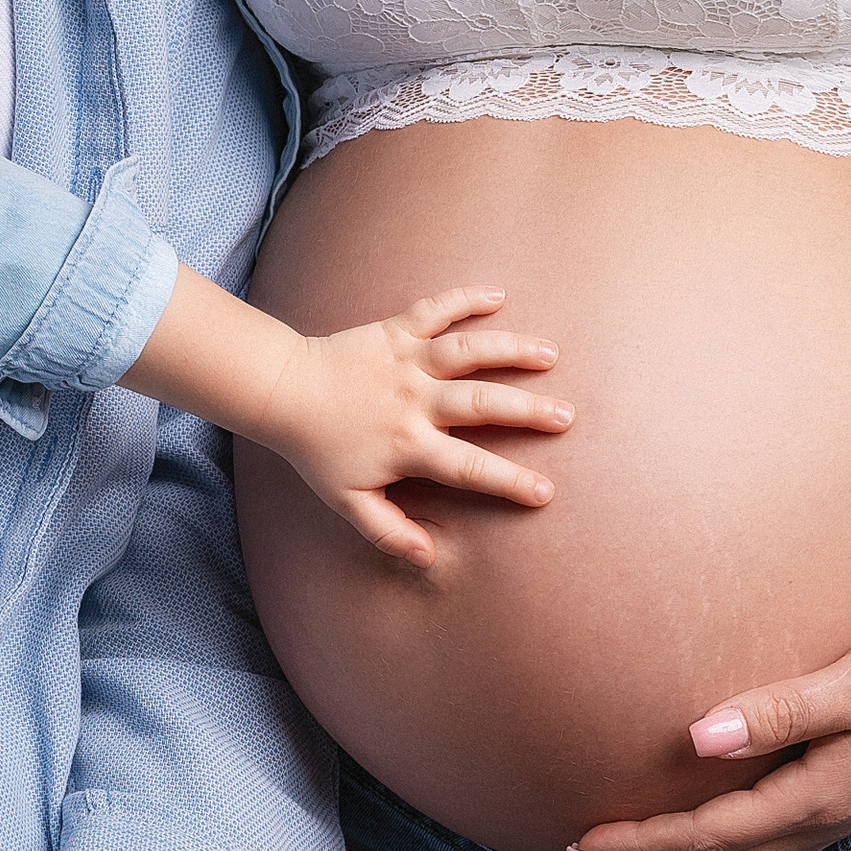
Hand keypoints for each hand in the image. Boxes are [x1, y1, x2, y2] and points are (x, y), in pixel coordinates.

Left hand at [263, 286, 570, 562]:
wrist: (284, 392)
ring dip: (509, 349)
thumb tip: (428, 556)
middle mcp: (414, 400)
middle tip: (566, 417)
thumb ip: (387, 530)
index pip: (468, 469)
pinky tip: (497, 294)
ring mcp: (406, 361)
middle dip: (527, 411)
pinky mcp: (395, 330)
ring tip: (549, 353)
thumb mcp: (347, 500)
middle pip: (481, 404)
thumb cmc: (318, 450)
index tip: (545, 492)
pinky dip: (464, 298)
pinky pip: (435, 310)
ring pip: (467, 351)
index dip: (508, 482)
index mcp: (408, 445)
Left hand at [565, 611, 850, 850]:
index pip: (710, 836)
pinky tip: (696, 845)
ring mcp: (838, 815)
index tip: (582, 841)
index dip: (644, 846)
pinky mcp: (845, 798)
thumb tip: (695, 738)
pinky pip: (766, 847)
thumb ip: (777, 710)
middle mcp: (825, 818)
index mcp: (819, 796)